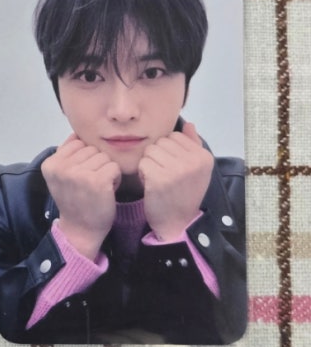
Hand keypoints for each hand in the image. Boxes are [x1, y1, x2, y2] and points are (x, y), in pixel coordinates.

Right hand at [41, 134, 120, 259]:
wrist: (80, 230)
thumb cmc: (74, 201)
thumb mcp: (61, 176)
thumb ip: (66, 154)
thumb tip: (77, 133)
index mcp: (50, 164)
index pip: (76, 142)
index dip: (83, 158)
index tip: (79, 176)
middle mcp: (61, 167)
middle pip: (91, 148)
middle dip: (95, 163)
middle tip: (90, 183)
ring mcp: (78, 174)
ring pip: (104, 157)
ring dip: (106, 170)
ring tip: (98, 187)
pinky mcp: (97, 181)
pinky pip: (114, 167)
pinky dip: (115, 178)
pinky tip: (107, 190)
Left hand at [138, 122, 213, 241]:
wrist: (178, 222)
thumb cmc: (184, 193)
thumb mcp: (196, 169)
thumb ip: (193, 144)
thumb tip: (188, 124)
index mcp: (204, 156)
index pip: (175, 136)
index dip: (168, 150)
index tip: (173, 167)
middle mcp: (194, 161)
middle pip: (160, 142)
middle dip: (157, 156)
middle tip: (164, 174)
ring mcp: (178, 169)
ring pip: (150, 151)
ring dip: (149, 164)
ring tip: (157, 179)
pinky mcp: (160, 178)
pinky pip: (142, 163)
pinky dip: (142, 173)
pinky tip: (151, 185)